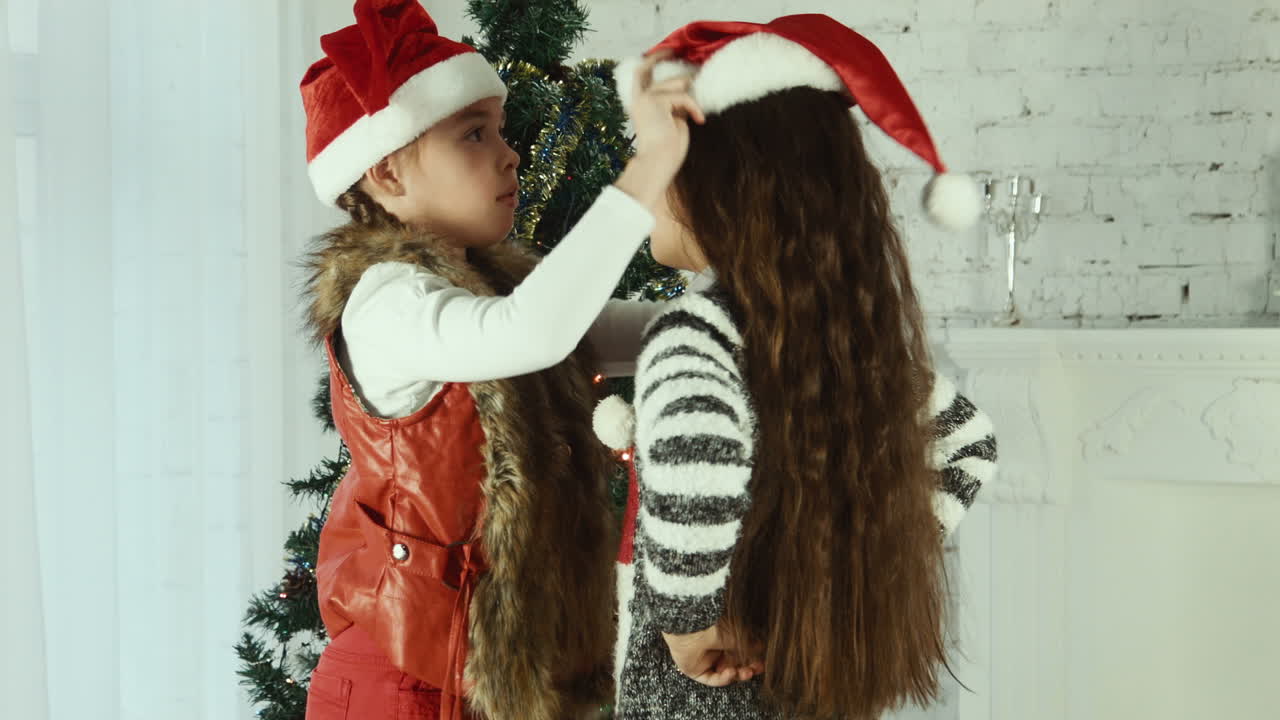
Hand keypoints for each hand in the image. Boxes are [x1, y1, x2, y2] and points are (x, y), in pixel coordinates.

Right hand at [614, 50, 705, 209]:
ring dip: (689, 98)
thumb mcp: (673, 120)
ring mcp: (646, 99)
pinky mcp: (656, 102)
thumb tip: (686, 89)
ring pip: (675, 85)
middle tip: (684, 63)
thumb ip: (675, 104)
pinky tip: (699, 121)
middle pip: (648, 68)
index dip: (652, 60)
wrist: (659, 163)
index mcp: (640, 105)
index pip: (641, 76)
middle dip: (664, 60)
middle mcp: (639, 99)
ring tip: (697, 115)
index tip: (666, 51)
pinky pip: (683, 97)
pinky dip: (694, 108)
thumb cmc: (667, 150)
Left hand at [662, 623, 764, 686]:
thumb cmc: (713, 624)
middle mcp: (714, 650)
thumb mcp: (736, 636)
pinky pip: (712, 679)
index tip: (763, 662)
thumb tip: (762, 648)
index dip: (752, 659)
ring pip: (724, 673)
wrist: (692, 624)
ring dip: (737, 674)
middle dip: (747, 668)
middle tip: (757, 669)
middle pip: (734, 665)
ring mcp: (705, 660)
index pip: (739, 653)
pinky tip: (731, 672)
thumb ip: (749, 645)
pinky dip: (724, 678)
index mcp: (722, 638)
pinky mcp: (695, 670)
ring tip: (746, 672)